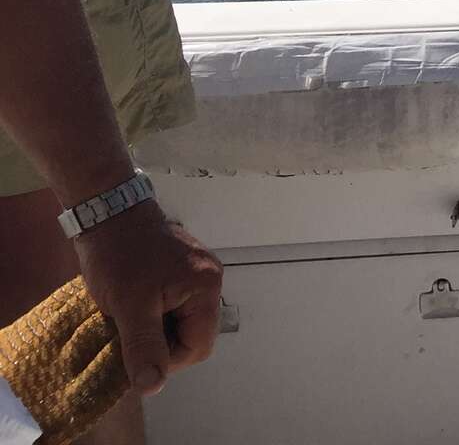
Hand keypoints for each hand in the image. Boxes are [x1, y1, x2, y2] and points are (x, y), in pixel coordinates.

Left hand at [72, 201, 222, 393]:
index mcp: (206, 288)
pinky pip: (176, 303)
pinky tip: (134, 303)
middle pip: (193, 333)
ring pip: (182, 319)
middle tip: (129, 334)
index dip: (166, 360)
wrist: (107, 212)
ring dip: (156, 327)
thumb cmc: (120, 256)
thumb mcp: (129, 307)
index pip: (198, 347)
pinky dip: (155, 311)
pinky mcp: (182, 267)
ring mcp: (198, 271)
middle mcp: (210, 279)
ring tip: (129, 317)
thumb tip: (153, 386)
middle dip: (160, 341)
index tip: (135, 353)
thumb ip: (144, 347)